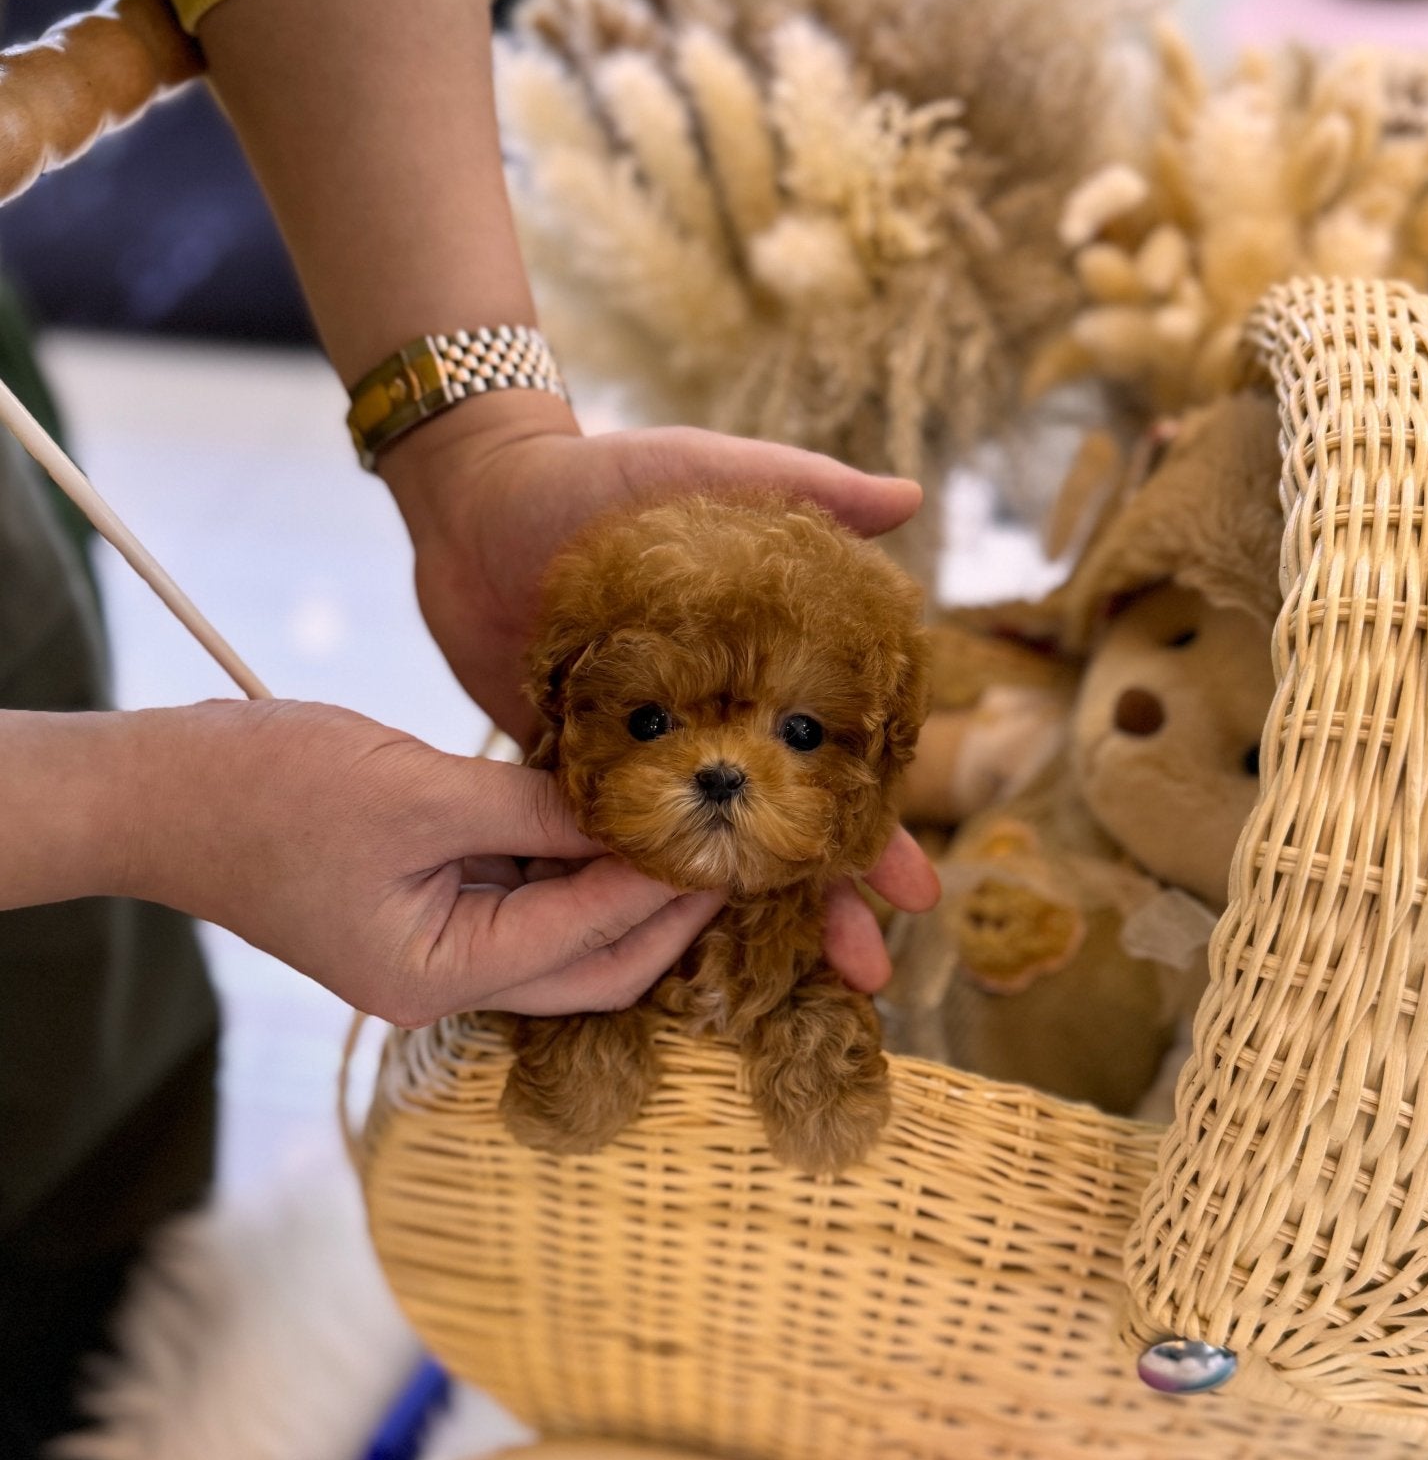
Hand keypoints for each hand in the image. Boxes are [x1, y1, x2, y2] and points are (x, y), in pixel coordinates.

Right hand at [111, 700, 721, 1026]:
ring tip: (685, 817)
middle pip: (592, 963)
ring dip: (618, 879)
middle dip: (664, 909)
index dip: (666, 886)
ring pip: (562, 930)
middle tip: (733, 846)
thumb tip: (633, 806)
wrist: (156, 792)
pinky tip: (606, 804)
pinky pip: (520, 894)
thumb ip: (534, 807)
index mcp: (440, 975)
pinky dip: (564, 855)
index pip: (590, 938)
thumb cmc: (266, 791)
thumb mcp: (417, 790)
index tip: (729, 835)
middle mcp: (445, 982)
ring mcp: (433, 949)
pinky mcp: (424, 908)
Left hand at [383, 397, 934, 989]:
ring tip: (783, 985)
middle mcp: (713, 729)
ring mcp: (645, 762)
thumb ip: (802, 487)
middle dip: (827, 904)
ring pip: (704, 860)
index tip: (919, 891)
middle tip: (868, 970)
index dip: (881, 829)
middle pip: (781, 834)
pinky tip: (662, 957)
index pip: (838, 768)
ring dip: (742, 923)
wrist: (476, 502)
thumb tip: (913, 500)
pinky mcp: (573, 775)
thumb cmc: (598, 480)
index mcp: (764, 674)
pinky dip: (636, 902)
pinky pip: (612, 852)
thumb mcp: (703, 474)